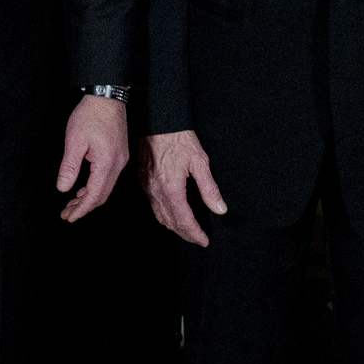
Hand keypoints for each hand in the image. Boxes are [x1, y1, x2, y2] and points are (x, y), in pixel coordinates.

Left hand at [56, 92, 128, 220]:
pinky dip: (95, 187)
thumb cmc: (90, 114)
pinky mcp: (119, 154)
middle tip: (67, 214)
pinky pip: (108, 178)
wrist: (107, 96)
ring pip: (106, 188)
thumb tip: (63, 188)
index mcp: (107, 162)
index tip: (69, 217)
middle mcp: (118, 164)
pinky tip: (83, 189)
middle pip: (102, 195)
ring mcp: (121, 159)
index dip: (81, 209)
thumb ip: (69, 167)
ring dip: (89, 198)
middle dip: (84, 207)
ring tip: (72, 204)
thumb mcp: (74, 140)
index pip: (94, 195)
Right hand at [146, 129, 228, 245]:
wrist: (157, 122)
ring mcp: (147, 187)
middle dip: (185, 234)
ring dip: (174, 227)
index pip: (184, 220)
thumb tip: (220, 208)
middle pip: (171, 222)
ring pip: (160, 216)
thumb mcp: (200, 161)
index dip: (195, 234)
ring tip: (187, 230)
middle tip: (198, 238)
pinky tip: (172, 214)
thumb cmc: (178, 138)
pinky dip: (164, 215)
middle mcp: (156, 192)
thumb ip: (209, 188)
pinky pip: (153, 206)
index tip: (204, 240)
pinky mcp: (143, 181)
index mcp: (171, 188)